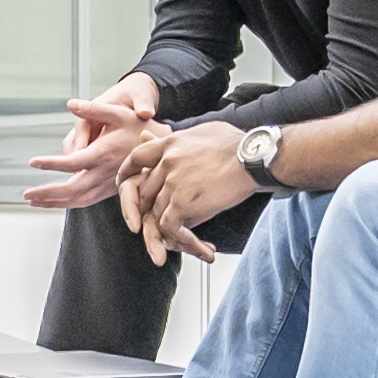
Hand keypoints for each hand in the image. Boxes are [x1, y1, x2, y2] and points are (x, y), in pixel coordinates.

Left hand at [25, 76, 159, 211]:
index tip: (33, 162)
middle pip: (73, 189)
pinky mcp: (108, 191)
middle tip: (26, 193)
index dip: (52, 164)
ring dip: (54, 202)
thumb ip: (93, 109)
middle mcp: (105, 173)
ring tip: (33, 200)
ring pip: (78, 200)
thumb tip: (71, 103)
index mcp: (104, 154)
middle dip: (48, 193)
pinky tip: (53, 201)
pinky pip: (85, 201)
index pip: (74, 162)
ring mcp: (107, 185)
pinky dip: (66, 203)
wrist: (160, 150)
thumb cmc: (139, 128)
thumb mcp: (119, 113)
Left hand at [129, 117, 252, 254]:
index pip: (136, 157)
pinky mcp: (182, 202)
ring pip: (156, 214)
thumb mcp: (203, 131)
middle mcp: (166, 163)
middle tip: (163, 225)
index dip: (127, 172)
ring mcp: (172, 183)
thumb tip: (161, 137)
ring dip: (170, 232)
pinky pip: (169, 228)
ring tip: (191, 243)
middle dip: (151, 211)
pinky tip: (199, 245)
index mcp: (170, 144)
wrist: (253, 157)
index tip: (125, 182)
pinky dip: (181, 240)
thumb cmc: (237, 144)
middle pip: (145, 192)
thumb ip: (179, 137)